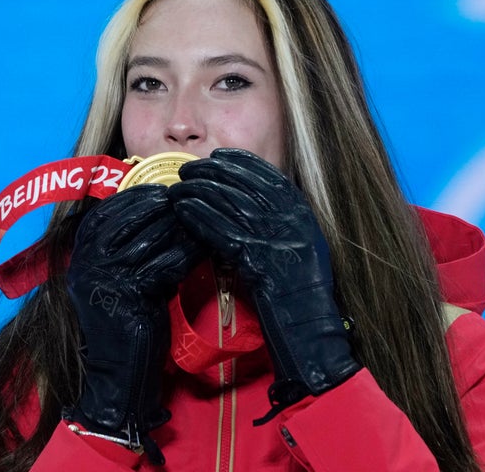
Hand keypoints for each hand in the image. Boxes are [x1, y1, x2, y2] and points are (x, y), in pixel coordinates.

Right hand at [65, 185, 201, 463]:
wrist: (118, 367)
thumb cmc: (124, 315)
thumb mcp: (119, 272)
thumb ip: (130, 242)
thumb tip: (165, 207)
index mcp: (82, 248)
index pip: (113, 207)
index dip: (143, 195)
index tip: (168, 191)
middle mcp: (88, 257)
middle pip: (134, 216)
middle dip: (168, 208)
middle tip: (196, 202)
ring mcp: (105, 274)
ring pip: (153, 236)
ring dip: (183, 228)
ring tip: (205, 222)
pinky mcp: (128, 292)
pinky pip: (166, 263)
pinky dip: (188, 254)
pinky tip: (204, 250)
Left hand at [168, 148, 360, 422]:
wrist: (308, 327)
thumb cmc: (300, 292)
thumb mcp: (297, 247)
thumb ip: (278, 222)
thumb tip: (245, 201)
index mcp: (303, 213)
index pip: (268, 174)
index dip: (240, 162)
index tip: (218, 156)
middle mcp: (291, 219)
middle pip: (245, 183)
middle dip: (212, 172)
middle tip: (187, 169)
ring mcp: (275, 237)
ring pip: (229, 202)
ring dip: (199, 191)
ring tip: (177, 187)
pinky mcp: (256, 258)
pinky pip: (221, 229)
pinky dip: (199, 217)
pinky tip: (182, 210)